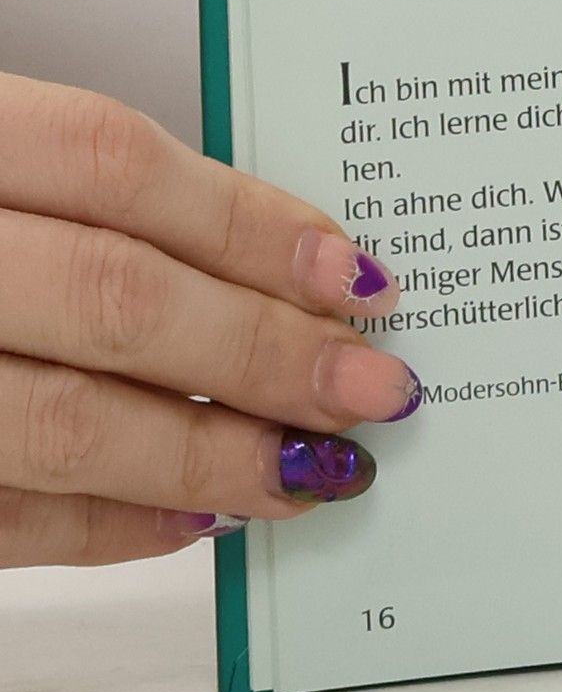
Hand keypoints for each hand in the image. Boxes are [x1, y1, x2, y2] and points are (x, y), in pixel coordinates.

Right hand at [0, 73, 417, 566]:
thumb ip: (82, 193)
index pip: (111, 163)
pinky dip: (104, 528)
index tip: (357, 275)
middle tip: (374, 390)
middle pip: (112, 297)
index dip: (251, 223)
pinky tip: (193, 524)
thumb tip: (279, 260)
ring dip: (207, 457)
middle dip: (265, 353)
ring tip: (311, 471)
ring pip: (58, 423)